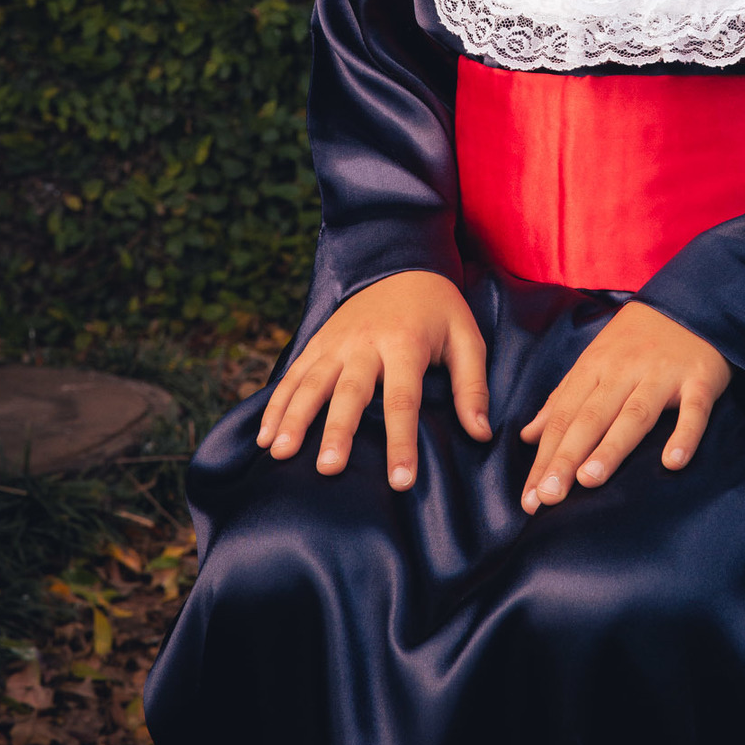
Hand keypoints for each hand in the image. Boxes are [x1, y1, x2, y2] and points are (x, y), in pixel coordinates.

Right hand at [255, 270, 490, 488]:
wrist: (401, 262)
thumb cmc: (438, 310)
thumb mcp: (467, 338)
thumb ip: (473, 386)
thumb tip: (480, 434)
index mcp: (405, 344)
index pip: (403, 399)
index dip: (401, 442)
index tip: (401, 482)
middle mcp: (365, 343)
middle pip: (350, 391)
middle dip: (337, 430)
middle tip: (328, 468)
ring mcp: (337, 341)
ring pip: (311, 382)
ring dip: (294, 417)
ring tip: (280, 453)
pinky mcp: (318, 341)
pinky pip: (293, 374)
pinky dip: (276, 403)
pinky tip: (264, 435)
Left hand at [519, 301, 729, 512]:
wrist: (689, 303)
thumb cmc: (635, 340)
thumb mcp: (594, 361)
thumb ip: (563, 399)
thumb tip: (528, 436)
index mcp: (595, 367)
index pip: (563, 416)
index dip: (545, 457)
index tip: (530, 497)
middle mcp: (624, 370)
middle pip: (591, 417)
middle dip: (566, 457)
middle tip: (548, 497)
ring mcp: (662, 375)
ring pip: (634, 414)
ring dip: (611, 447)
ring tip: (589, 480)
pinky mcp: (700, 380)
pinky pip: (694, 410)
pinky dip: (684, 435)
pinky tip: (672, 462)